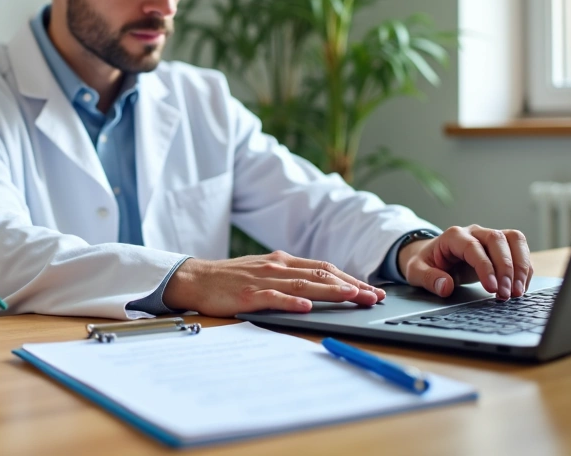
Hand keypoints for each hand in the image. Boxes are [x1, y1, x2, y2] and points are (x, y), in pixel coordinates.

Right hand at [162, 251, 385, 316]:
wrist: (197, 278)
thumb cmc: (232, 279)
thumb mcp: (265, 272)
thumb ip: (290, 277)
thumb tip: (322, 286)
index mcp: (283, 261)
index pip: (325, 269)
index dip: (350, 279)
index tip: (371, 290)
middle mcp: (277, 267)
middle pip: (321, 275)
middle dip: (350, 286)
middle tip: (373, 297)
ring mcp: (263, 280)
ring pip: (303, 285)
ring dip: (330, 292)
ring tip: (352, 297)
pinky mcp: (248, 295)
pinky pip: (273, 298)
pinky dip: (291, 302)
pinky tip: (306, 307)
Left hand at [397, 226, 532, 299]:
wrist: (432, 256)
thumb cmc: (425, 263)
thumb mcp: (416, 271)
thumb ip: (428, 278)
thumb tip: (445, 286)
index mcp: (453, 236)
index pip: (473, 247)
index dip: (485, 267)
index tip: (491, 288)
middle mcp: (474, 232)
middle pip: (498, 239)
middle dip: (506, 268)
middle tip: (507, 294)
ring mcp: (489, 236)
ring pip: (514, 240)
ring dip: (521, 265)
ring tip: (518, 292)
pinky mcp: (501, 246)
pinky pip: (520, 250)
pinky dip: (524, 268)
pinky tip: (520, 287)